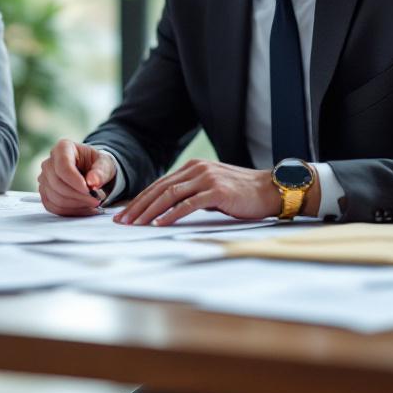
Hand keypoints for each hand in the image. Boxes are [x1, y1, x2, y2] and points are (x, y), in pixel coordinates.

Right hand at [38, 139, 116, 215]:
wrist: (91, 173)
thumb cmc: (97, 165)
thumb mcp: (105, 164)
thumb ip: (101, 171)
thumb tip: (93, 182)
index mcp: (63, 148)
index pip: (63, 166)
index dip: (75, 181)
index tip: (90, 190)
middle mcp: (49, 162)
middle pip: (57, 183)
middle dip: (78, 196)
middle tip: (96, 200)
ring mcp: (44, 179)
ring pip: (55, 197)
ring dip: (76, 205)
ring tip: (92, 204)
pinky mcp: (45, 193)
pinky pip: (53, 207)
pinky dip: (70, 211)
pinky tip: (84, 208)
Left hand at [114, 159, 284, 225]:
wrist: (271, 190)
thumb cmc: (242, 194)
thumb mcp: (212, 189)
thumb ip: (192, 194)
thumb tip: (168, 209)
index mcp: (193, 168)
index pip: (159, 184)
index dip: (140, 200)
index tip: (125, 214)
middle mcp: (197, 169)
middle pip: (159, 189)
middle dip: (138, 206)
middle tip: (122, 222)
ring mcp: (206, 178)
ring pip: (169, 195)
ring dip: (149, 211)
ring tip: (135, 225)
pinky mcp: (216, 191)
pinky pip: (187, 204)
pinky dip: (171, 214)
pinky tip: (158, 224)